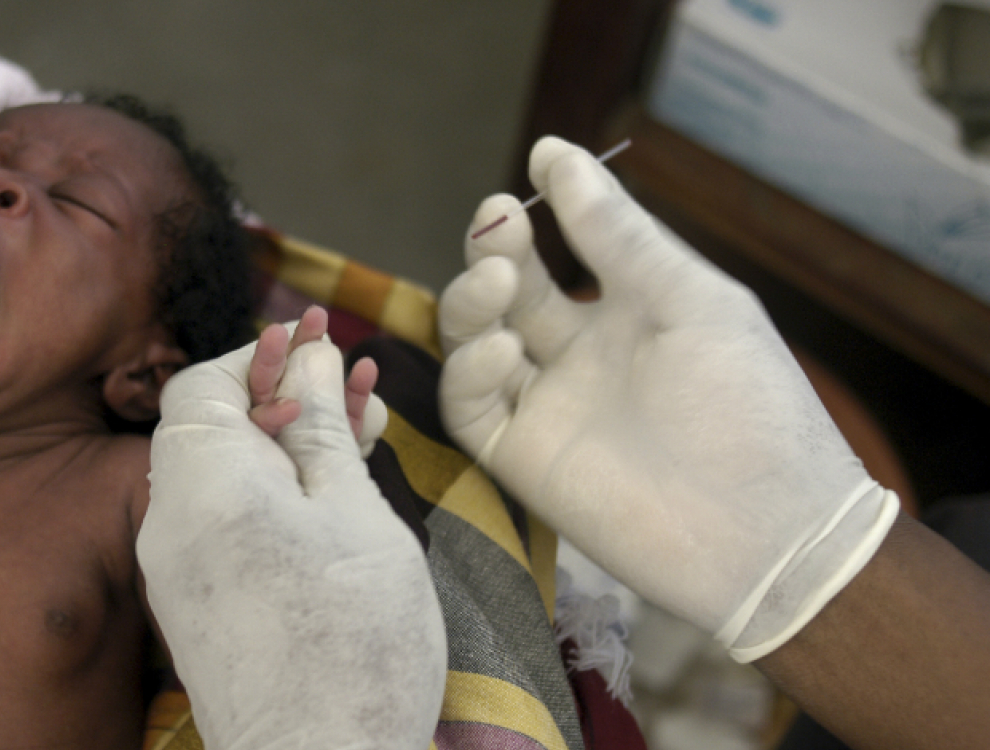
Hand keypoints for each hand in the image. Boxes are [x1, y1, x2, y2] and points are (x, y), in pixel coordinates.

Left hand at [137, 329, 444, 749]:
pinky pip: (231, 526)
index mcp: (198, 485)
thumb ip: (322, 427)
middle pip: (217, 430)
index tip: (319, 341)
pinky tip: (337, 492)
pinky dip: (278, 497)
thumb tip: (311, 358)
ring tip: (365, 424)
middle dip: (287, 395)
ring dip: (291, 446)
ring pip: (231, 479)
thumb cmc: (350, 640)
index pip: (200, 387)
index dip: (259, 355)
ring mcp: (181, 574)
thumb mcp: (352, 511)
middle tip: (357, 376)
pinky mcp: (203, 610)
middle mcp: (170, 525)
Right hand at [438, 137, 898, 661]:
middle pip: (508, 292)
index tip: (529, 168)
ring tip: (498, 278)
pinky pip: (473, 406)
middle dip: (494, 249)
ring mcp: (548, 408)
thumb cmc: (746, 405)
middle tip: (497, 222)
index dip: (538, 211)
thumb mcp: (687, 299)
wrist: (765, 532)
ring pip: (476, 342)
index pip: (562, 251)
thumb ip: (617, 233)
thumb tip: (552, 152)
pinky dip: (472, 371)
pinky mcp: (522, 459)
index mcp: (629, 315)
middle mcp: (580, 358)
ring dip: (472, 301)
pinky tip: (500, 350)